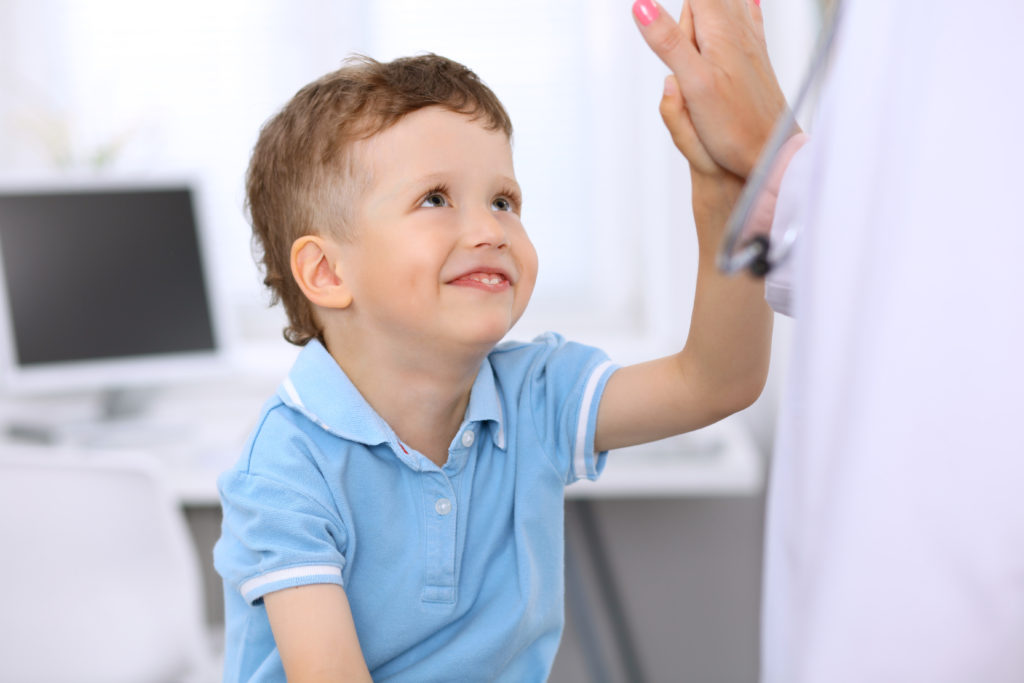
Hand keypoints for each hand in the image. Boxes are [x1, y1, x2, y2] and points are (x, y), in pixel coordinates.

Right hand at [633, 0, 789, 178]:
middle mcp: (737, 30)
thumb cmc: (735, 128)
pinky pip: (745, 14)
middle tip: (665, 28)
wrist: (774, 155)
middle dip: (691, 3)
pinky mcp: (754, 57)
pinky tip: (746, 1)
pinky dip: (738, 4)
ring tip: (694, 6)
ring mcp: (748, 41)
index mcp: (718, 32)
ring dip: (708, 3)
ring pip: (727, 2)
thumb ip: (669, 43)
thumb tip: (642, 6)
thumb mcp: (694, 86)